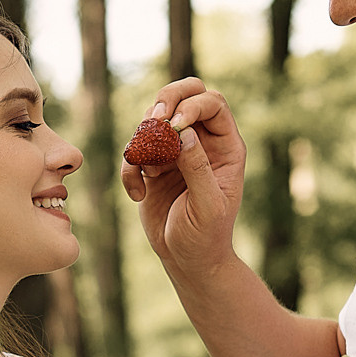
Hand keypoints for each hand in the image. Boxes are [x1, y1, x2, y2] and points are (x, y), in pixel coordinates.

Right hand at [120, 80, 248, 282]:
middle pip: (186, 95)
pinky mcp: (152, 165)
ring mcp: (176, 151)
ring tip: (146, 171)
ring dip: (143, 138)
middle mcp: (202, 142)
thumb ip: (198, 168)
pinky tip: (137, 194)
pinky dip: (129, 168)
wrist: (187, 261)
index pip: (212, 104)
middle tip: (152, 118)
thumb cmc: (206, 237)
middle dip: (167, 99)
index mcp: (226, 147)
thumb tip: (183, 133)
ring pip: (155, 119)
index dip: (192, 106)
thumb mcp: (207, 206)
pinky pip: (135, 150)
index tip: (173, 126)